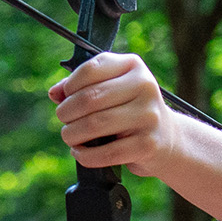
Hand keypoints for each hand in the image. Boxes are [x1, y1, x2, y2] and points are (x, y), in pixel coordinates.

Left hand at [51, 53, 182, 176]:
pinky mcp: (148, 144)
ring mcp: (149, 116)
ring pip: (95, 124)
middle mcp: (145, 86)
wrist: (167, 138)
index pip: (91, 69)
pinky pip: (107, 152)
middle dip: (67, 112)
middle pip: (90, 98)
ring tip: (70, 136)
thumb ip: (82, 87)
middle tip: (64, 120)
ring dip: (72, 134)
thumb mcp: (111, 90)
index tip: (64, 98)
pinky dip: (85, 155)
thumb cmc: (130, 110)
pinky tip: (80, 152)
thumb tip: (55, 93)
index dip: (69, 86)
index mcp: (133, 65)